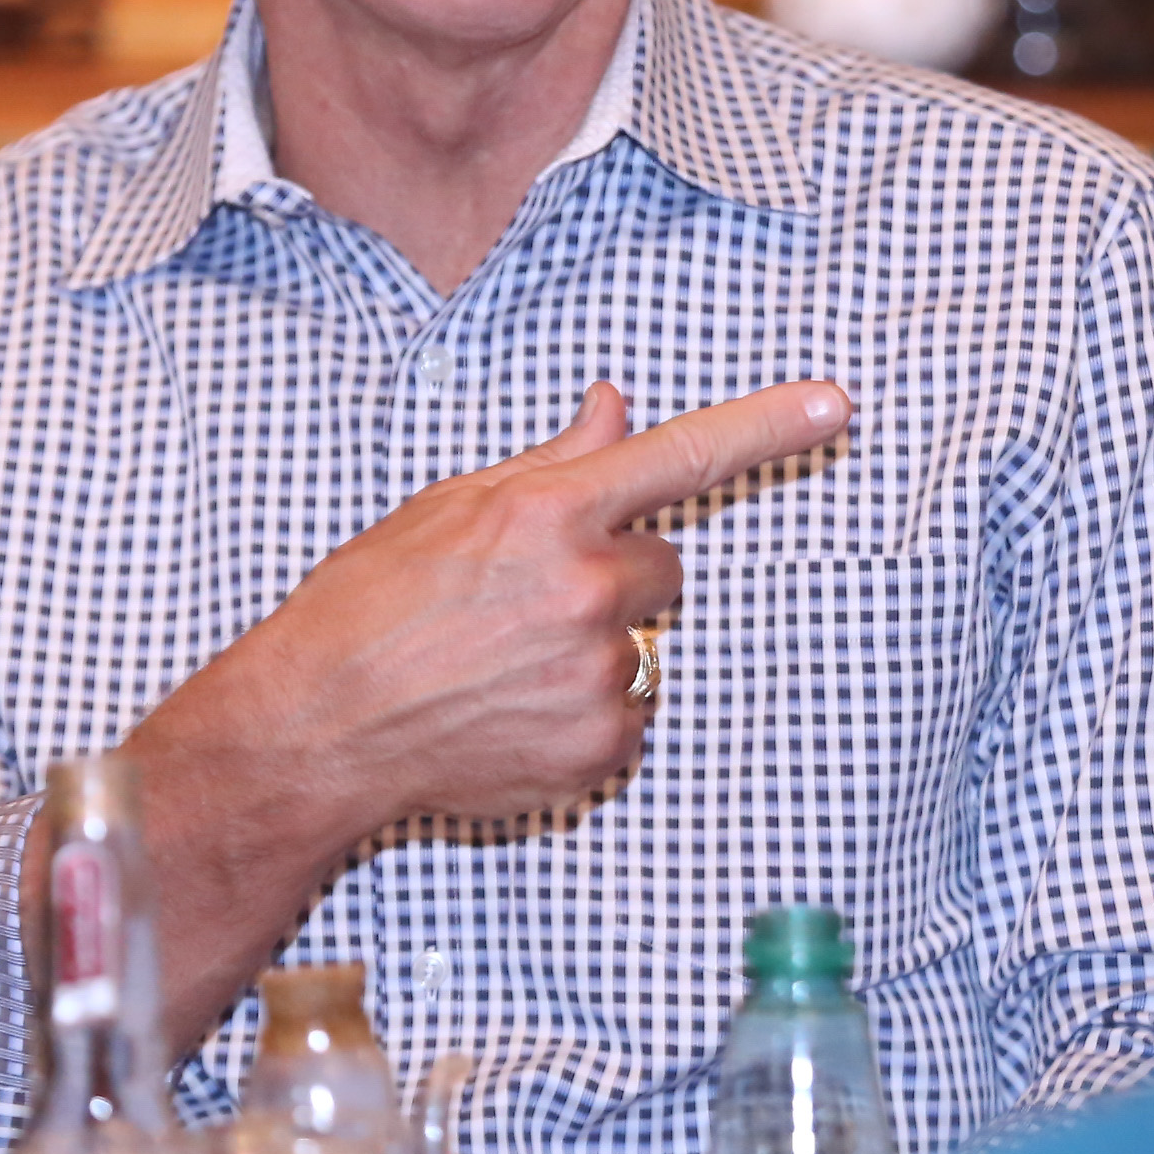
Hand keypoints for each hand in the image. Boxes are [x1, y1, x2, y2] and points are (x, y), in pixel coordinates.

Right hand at [109, 375, 849, 1050]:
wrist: (319, 726)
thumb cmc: (370, 603)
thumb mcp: (451, 508)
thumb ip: (552, 462)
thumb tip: (616, 407)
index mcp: (548, 511)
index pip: (680, 455)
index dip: (767, 426)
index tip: (833, 404)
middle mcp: (585, 588)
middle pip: (666, 566)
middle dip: (616, 574)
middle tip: (530, 597)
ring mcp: (597, 674)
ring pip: (646, 644)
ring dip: (599, 647)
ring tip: (507, 662)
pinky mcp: (598, 748)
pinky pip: (629, 713)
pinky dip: (586, 712)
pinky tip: (513, 709)